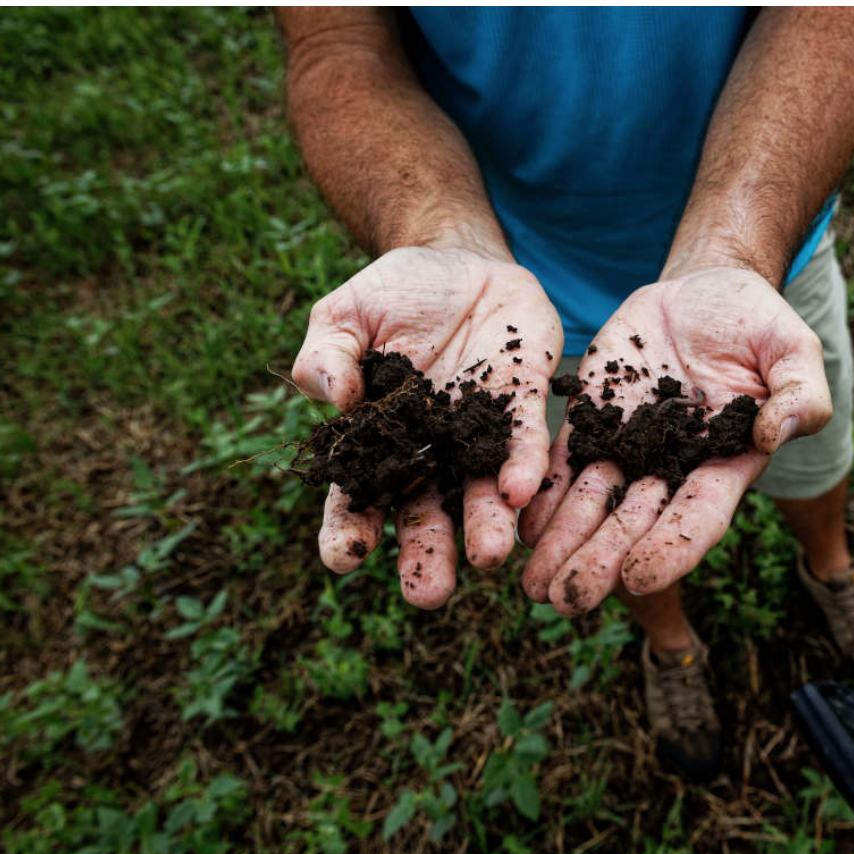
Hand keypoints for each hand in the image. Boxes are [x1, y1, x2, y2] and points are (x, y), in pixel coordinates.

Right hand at [293, 246, 562, 607]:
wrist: (457, 260)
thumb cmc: (391, 296)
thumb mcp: (344, 316)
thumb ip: (327, 357)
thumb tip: (337, 400)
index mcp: (377, 442)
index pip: (355, 497)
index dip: (348, 529)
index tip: (344, 556)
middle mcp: (430, 452)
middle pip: (425, 514)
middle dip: (427, 555)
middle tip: (427, 594)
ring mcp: (478, 434)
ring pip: (483, 492)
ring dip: (486, 526)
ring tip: (489, 557)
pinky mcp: (523, 404)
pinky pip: (526, 442)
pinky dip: (524, 467)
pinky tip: (524, 493)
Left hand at [518, 267, 831, 614]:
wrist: (707, 290)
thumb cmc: (760, 324)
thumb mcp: (794, 349)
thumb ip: (800, 394)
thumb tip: (772, 434)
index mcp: (726, 463)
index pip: (698, 515)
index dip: (670, 547)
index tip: (638, 578)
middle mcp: (673, 467)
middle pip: (635, 523)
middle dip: (601, 563)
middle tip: (566, 602)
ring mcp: (629, 446)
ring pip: (592, 503)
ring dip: (563, 545)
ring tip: (532, 587)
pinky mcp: (593, 418)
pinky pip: (564, 462)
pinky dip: (544, 496)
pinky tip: (520, 527)